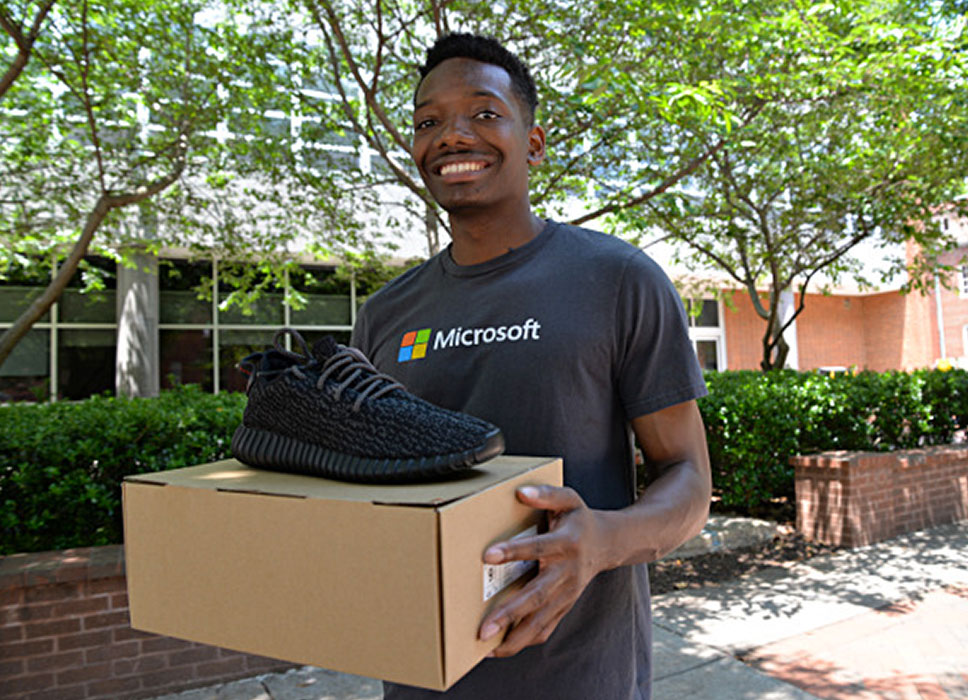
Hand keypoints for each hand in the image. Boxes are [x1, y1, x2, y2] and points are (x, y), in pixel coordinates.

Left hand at [478, 484, 611, 657]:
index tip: (487, 555)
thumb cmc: (580, 519)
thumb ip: (546, 494)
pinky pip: (545, 628)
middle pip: (537, 596)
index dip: (513, 551)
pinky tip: (501, 647)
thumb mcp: (568, 499)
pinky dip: (525, 641)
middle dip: (510, 613)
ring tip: (487, 647)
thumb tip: (521, 492)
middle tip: (484, 628)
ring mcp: (567, 594)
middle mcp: (567, 573)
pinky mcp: (564, 606)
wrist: (608, 544)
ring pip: (541, 620)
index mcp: (566, 543)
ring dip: (515, 637)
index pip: (537, 548)